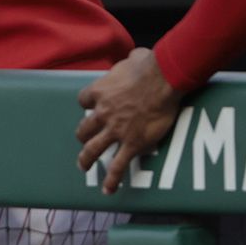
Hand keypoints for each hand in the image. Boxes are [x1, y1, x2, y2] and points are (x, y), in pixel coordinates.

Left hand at [77, 47, 186, 192]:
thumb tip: (137, 55)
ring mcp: (115, 130)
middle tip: (84, 140)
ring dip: (86, 159)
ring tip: (83, 166)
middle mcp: (102, 113)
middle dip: (83, 135)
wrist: (162, 80)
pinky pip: (118, 165)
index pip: (84, 101)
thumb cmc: (149, 65)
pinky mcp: (131, 143)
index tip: (93, 107)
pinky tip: (108, 189)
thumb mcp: (133, 58)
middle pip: (84, 128)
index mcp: (99, 92)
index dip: (88, 105)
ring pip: (93, 148)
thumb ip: (130, 60)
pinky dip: (112, 179)